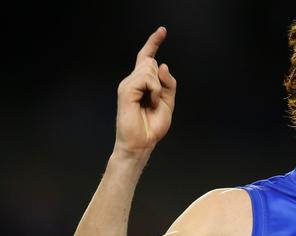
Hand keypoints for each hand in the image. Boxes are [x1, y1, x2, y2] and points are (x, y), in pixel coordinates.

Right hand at [114, 27, 176, 156]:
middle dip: (161, 80)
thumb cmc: (152, 126)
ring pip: (150, 69)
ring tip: (152, 104)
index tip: (162, 31)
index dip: (154, 43)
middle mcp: (132, 81)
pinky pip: (147, 79)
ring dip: (158, 88)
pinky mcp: (126, 90)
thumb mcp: (168, 102)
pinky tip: (150, 102)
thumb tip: (162, 64)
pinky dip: (154, 91)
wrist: (142, 143)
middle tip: (156, 101)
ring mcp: (128, 84)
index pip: (147, 58)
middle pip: (151, 62)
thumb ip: (168, 83)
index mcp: (142, 83)